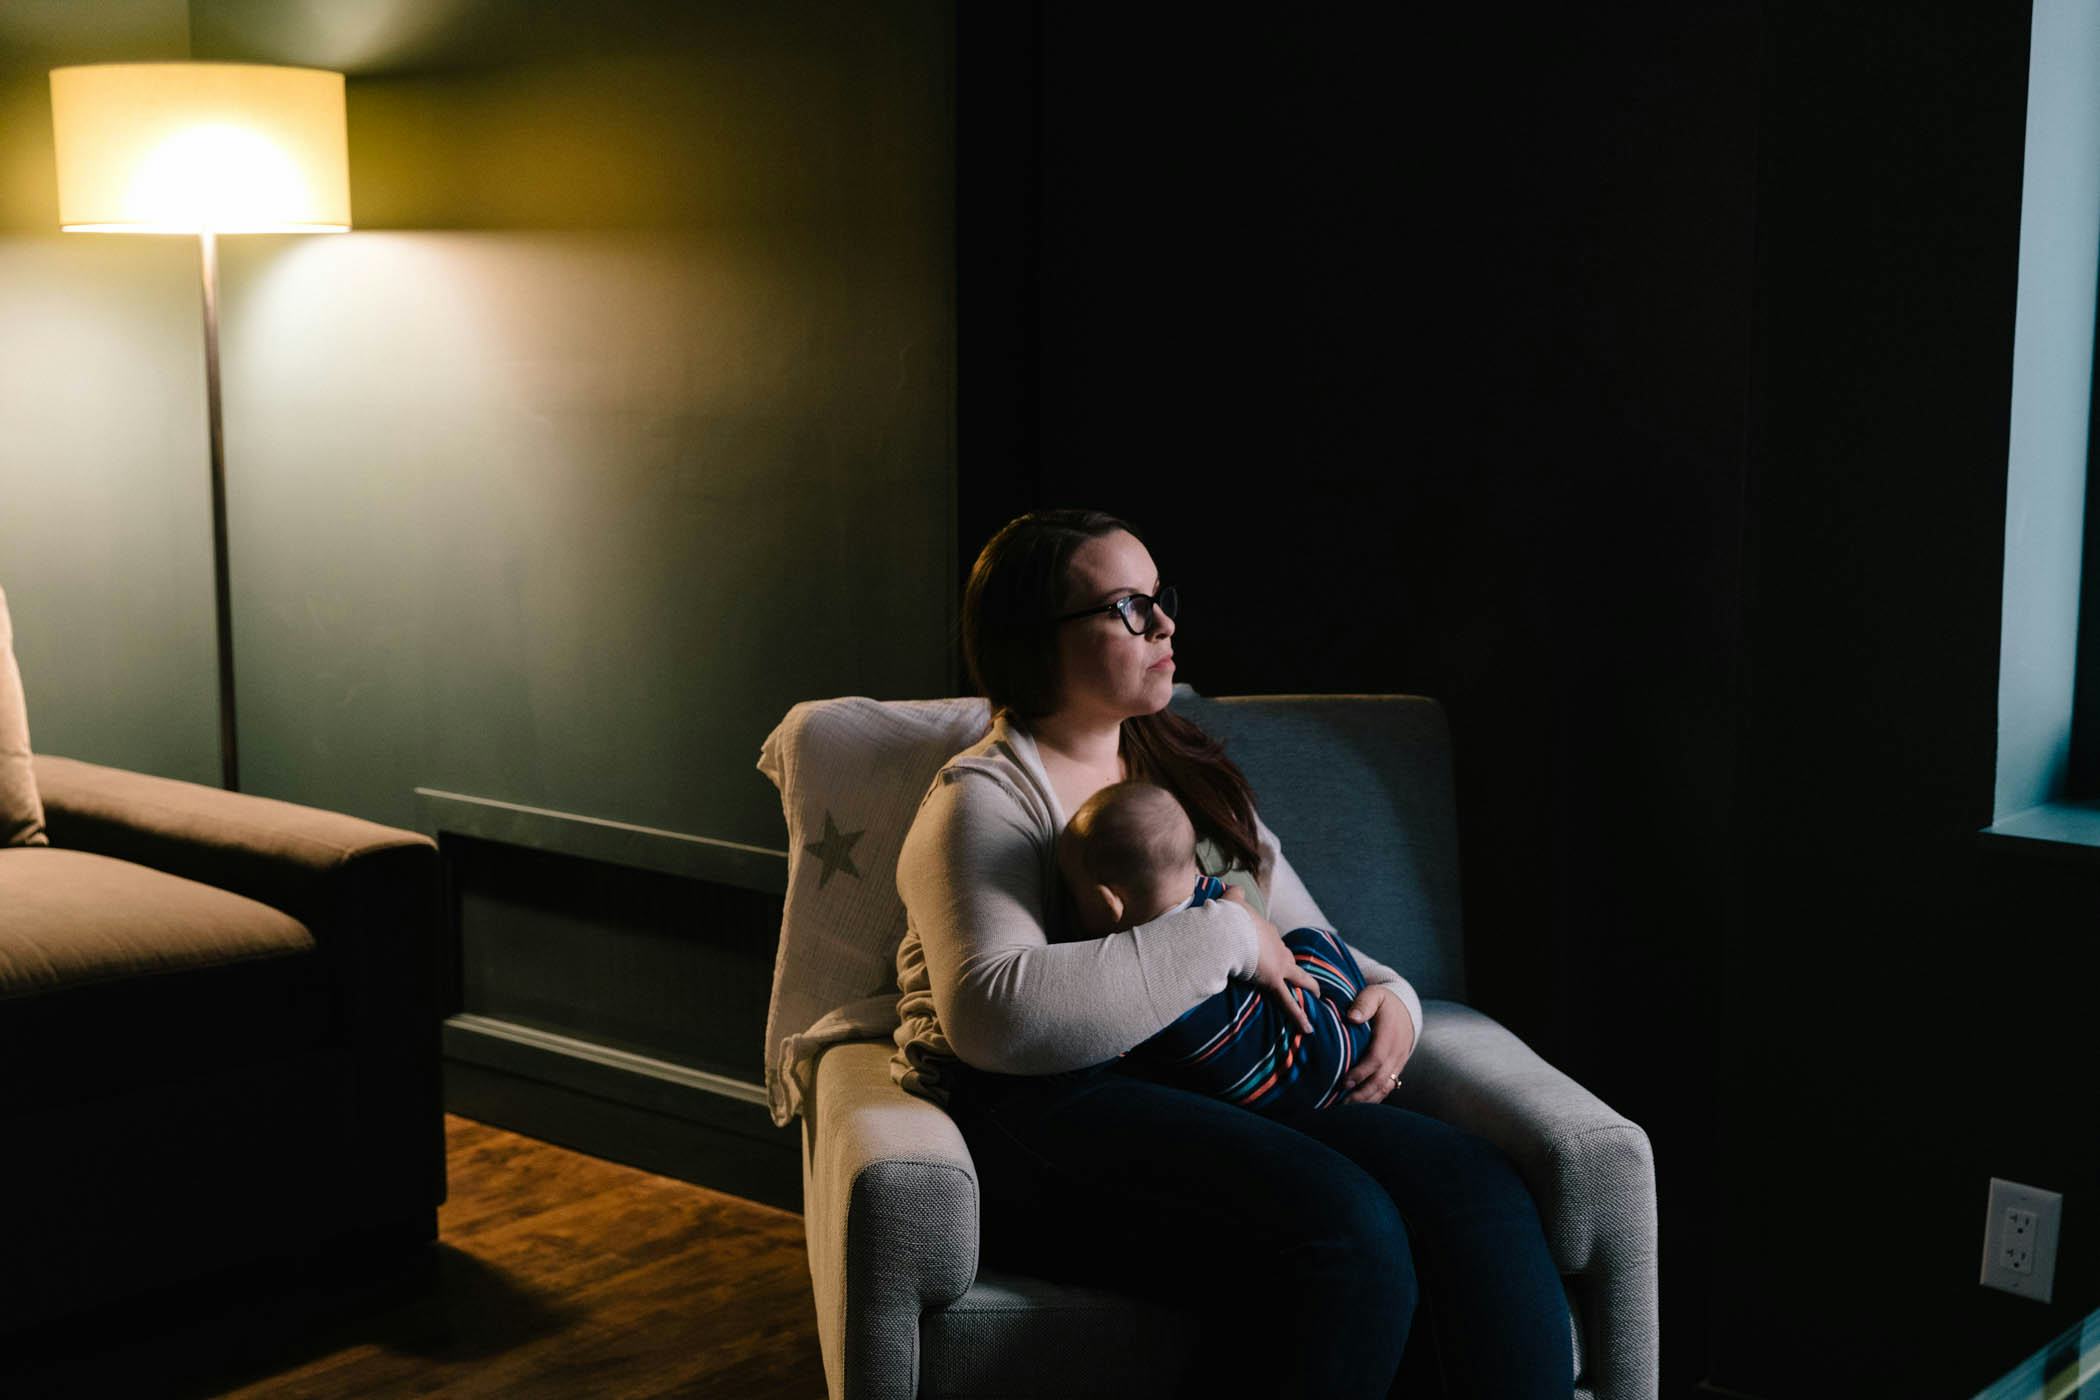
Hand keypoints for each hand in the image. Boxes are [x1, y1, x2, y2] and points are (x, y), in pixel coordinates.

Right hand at [1221, 886, 1317, 1033]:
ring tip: (1316, 997)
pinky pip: (1288, 1002)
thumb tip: (1232, 885)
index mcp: (1267, 930)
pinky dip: (1298, 1016)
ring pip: (1298, 978)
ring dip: (1308, 988)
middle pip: (1289, 958)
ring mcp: (1279, 965)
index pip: (1273, 940)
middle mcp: (1277, 947)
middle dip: (1294, 968)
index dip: (1270, 946)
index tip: (1266, 951)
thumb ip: (1234, 893)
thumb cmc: (1228, 916)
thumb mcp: (1231, 900)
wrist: (1229, 929)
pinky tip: (1308, 1027)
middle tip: (1299, 977)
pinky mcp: (1273, 982)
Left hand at [1338, 985, 1416, 1103]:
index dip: (1361, 1072)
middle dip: (1362, 1093)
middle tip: (1342, 1103)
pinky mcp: (1397, 1068)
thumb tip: (1352, 1017)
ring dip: (1368, 1099)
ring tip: (1348, 1108)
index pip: (1376, 1058)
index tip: (1344, 1081)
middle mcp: (1396, 1052)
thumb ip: (1364, 1004)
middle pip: (1381, 1079)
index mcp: (1389, 1035)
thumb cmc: (1384, 1002)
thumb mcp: (1374, 995)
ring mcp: (1399, 1062)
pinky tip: (1361, 1104)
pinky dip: (1376, 1097)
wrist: (1406, 1009)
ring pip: (1385, 1086)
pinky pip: (1389, 1086)